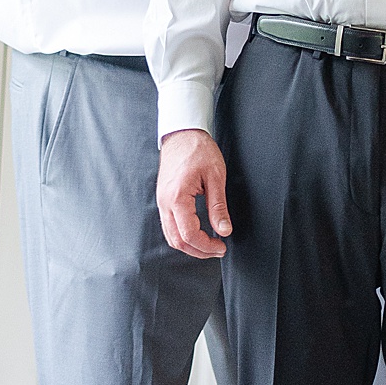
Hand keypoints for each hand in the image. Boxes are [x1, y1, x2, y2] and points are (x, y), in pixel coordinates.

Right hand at [155, 129, 232, 258]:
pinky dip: (182, 235)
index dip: (207, 246)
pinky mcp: (163, 199)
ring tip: (208, 244)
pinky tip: (197, 232)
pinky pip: (169, 225)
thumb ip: (218, 207)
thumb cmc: (197, 150)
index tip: (222, 246)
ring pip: (170, 236)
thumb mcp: (215, 177)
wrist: (182, 134)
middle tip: (217, 249)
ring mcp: (161, 201)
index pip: (189, 234)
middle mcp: (165, 202)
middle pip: (177, 240)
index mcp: (177, 198)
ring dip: (189, 245)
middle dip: (198, 251)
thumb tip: (224, 230)